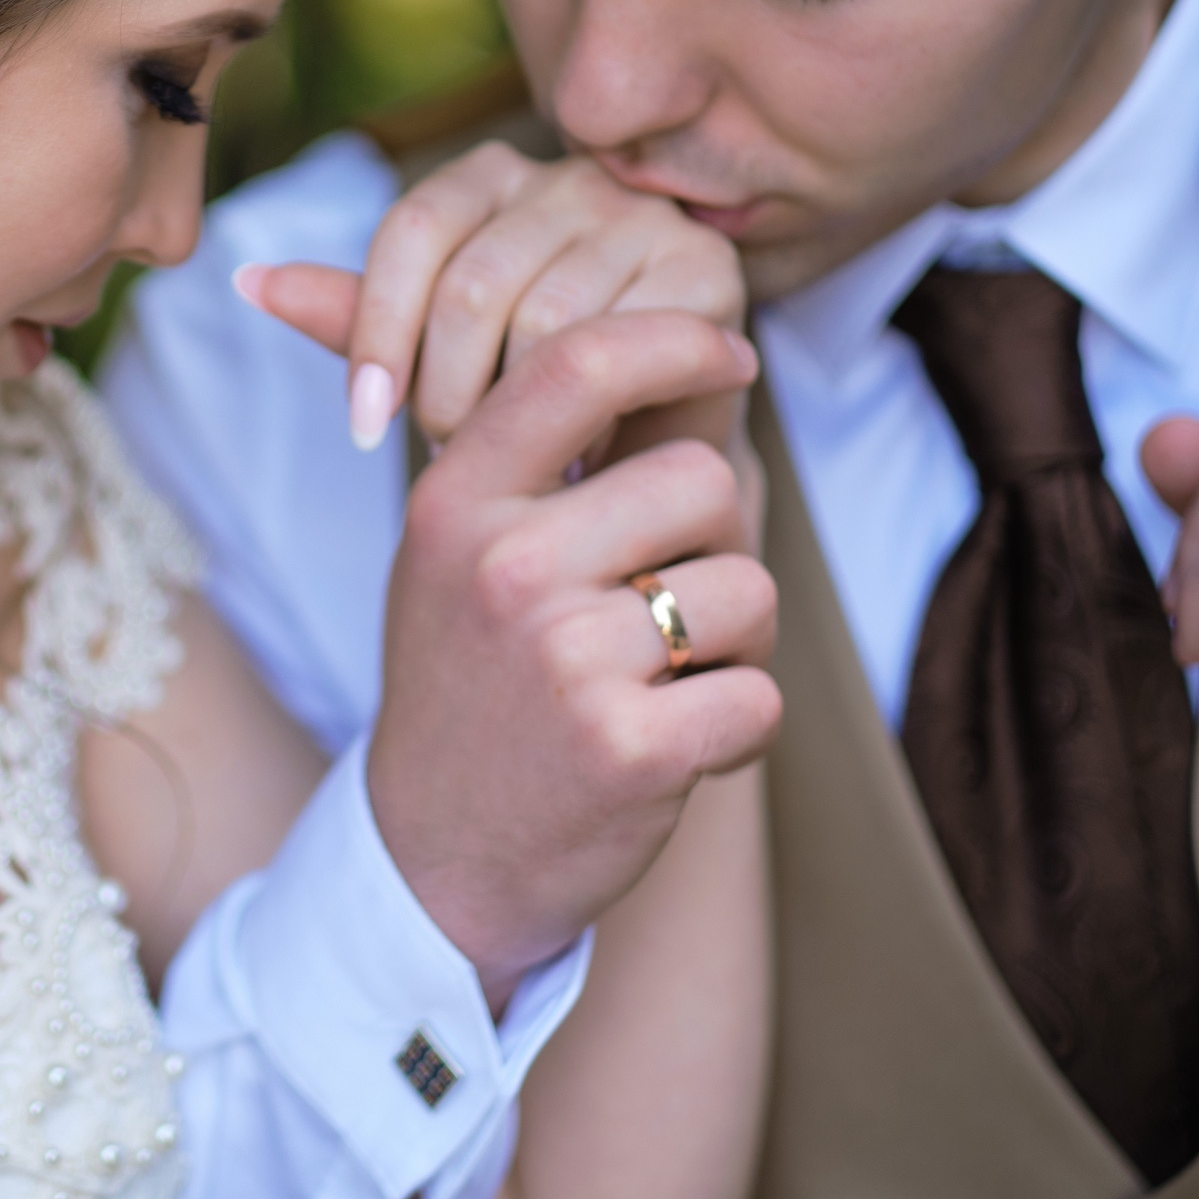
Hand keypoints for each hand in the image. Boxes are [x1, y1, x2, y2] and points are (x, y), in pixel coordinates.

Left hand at [236, 144, 745, 447]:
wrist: (651, 454)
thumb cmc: (529, 398)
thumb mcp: (432, 357)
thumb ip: (354, 318)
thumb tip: (244, 279)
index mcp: (488, 177)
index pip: (409, 231)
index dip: (375, 333)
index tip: (362, 427)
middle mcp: (568, 177)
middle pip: (472, 279)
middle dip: (446, 389)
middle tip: (451, 457)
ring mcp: (642, 214)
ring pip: (542, 317)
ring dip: (516, 409)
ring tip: (519, 462)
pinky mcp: (707, 267)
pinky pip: (623, 341)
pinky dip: (591, 412)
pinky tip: (585, 453)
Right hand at [372, 312, 782, 1004]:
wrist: (438, 857)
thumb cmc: (472, 683)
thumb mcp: (451, 552)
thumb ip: (530, 459)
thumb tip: (657, 345)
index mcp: (456, 504)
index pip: (578, 365)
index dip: (676, 340)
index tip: (730, 354)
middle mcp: (504, 568)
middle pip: (701, 479)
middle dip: (715, 541)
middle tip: (664, 606)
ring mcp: (564, 659)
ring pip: (746, 589)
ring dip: (734, 645)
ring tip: (660, 686)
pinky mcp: (628, 749)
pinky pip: (760, 695)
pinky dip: (739, 728)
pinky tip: (673, 749)